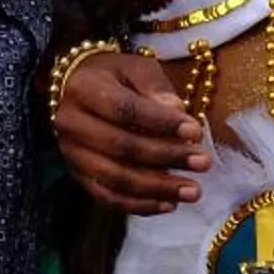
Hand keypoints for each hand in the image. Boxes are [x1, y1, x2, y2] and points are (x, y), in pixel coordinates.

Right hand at [54, 50, 210, 213]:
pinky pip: (108, 198)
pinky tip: (169, 204)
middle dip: (166, 157)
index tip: (195, 131)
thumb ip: (156, 87)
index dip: (160, 123)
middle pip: (120, 147)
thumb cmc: (116, 76)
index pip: (123, 110)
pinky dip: (140, 205)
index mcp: (83, 88)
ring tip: (193, 191)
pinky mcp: (79, 176)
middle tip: (203, 163)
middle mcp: (71, 123)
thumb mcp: (137, 67)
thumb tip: (177, 112)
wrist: (81, 89)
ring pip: (115, 179)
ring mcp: (72, 154)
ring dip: (157, 188)